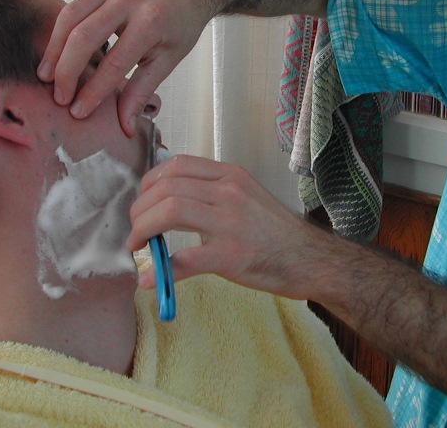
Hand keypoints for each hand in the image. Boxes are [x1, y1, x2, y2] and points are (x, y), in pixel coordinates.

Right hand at [16, 0, 214, 134]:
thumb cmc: (182, 22)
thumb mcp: (170, 57)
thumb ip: (143, 89)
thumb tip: (124, 126)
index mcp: (150, 21)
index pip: (114, 63)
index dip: (94, 91)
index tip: (78, 112)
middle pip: (84, 36)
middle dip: (68, 70)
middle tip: (58, 96)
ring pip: (71, 12)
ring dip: (54, 44)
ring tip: (45, 73)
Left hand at [125, 154, 328, 298]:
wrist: (311, 259)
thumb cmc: (276, 231)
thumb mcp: (245, 196)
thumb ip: (212, 193)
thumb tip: (167, 202)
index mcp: (230, 175)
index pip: (177, 165)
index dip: (149, 183)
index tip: (142, 202)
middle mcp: (229, 192)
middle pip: (167, 187)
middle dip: (140, 209)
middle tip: (134, 230)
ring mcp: (230, 223)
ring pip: (170, 212)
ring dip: (142, 229)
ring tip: (138, 245)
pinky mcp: (231, 256)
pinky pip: (185, 260)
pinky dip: (161, 271)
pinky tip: (150, 280)